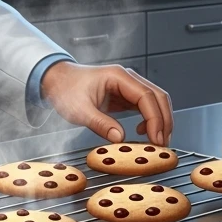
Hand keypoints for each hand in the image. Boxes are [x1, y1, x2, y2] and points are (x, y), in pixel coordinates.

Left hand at [39, 61, 173, 145]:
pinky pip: (145, 106)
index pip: (146, 97)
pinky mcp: (125, 94)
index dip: (155, 119)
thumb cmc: (66, 89)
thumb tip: (120, 138)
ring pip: (155, 101)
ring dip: (160, 121)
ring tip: (157, 142)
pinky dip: (151, 119)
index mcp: (118, 77)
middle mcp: (127, 79)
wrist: (57, 79)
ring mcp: (128, 86)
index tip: (156, 139)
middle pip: (158, 97)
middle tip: (162, 144)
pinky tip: (143, 132)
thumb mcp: (79, 110)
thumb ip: (99, 123)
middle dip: (164, 121)